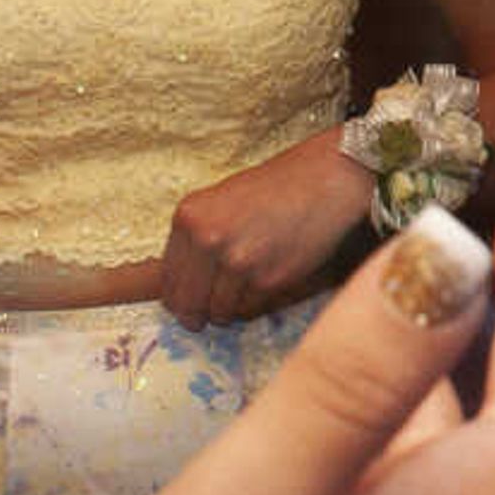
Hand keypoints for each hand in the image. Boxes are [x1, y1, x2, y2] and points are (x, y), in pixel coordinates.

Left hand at [159, 133, 374, 326]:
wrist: (327, 178)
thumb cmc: (277, 188)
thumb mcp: (220, 202)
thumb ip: (194, 239)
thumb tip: (172, 283)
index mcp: (189, 218)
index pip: (167, 281)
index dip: (177, 298)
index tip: (186, 305)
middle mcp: (207, 240)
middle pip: (187, 304)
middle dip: (197, 314)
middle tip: (205, 316)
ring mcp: (239, 262)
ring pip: (221, 312)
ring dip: (231, 308)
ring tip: (249, 284)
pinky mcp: (270, 279)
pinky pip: (251, 309)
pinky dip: (258, 302)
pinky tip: (270, 277)